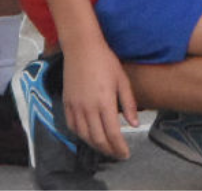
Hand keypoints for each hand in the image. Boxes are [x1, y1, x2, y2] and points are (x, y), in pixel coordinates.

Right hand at [63, 42, 135, 161]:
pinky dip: (80, 136)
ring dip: (95, 145)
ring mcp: (76, 106)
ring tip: (105, 147)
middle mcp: (88, 108)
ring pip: (84, 136)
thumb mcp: (122, 80)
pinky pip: (72, 126)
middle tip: (117, 154)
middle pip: (98, 139)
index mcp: (105, 102)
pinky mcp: (67, 103)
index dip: (120, 148)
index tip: (125, 154)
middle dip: (109, 151)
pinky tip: (88, 136)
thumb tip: (134, 124)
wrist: (82, 47)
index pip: (113, 134)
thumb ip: (129, 104)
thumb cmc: (104, 60)